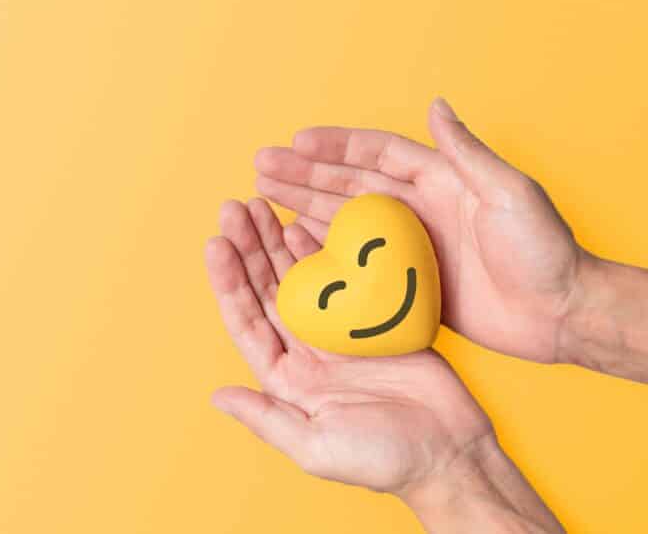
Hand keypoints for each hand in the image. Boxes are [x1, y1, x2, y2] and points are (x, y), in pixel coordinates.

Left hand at [205, 199, 491, 493]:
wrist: (450, 453)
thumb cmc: (382, 460)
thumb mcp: (316, 445)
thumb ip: (267, 418)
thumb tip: (218, 396)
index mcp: (286, 379)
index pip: (246, 321)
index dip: (229, 283)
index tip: (215, 244)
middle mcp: (304, 351)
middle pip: (266, 289)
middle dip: (248, 249)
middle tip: (232, 208)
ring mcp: (337, 332)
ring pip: (298, 277)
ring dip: (275, 242)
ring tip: (259, 205)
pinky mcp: (372, 318)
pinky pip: (341, 276)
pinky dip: (321, 250)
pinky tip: (303, 223)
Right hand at [253, 98, 581, 363]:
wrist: (560, 314)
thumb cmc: (544, 251)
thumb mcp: (509, 193)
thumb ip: (467, 152)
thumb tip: (436, 104)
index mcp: (439, 180)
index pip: (376, 154)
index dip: (336, 145)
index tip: (296, 140)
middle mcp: (417, 208)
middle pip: (348, 183)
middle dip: (304, 172)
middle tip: (262, 165)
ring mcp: (407, 244)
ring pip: (343, 218)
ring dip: (303, 204)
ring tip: (263, 193)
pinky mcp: (404, 281)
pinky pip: (353, 260)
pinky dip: (321, 248)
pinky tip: (292, 239)